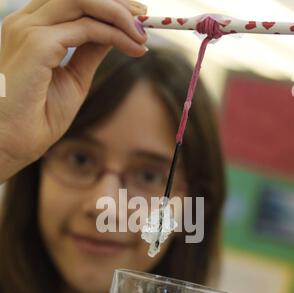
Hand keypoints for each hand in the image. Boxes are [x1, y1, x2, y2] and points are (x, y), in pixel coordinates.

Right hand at [0, 0, 147, 175]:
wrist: (15, 142)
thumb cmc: (38, 116)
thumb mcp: (74, 78)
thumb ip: (90, 51)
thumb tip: (115, 32)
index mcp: (30, 27)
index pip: (71, 0)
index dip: (106, 3)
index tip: (135, 17)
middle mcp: (26, 21)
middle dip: (116, 2)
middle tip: (144, 17)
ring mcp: (28, 29)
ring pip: (83, 1)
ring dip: (118, 13)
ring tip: (141, 34)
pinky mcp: (36, 44)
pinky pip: (86, 28)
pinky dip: (114, 34)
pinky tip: (133, 47)